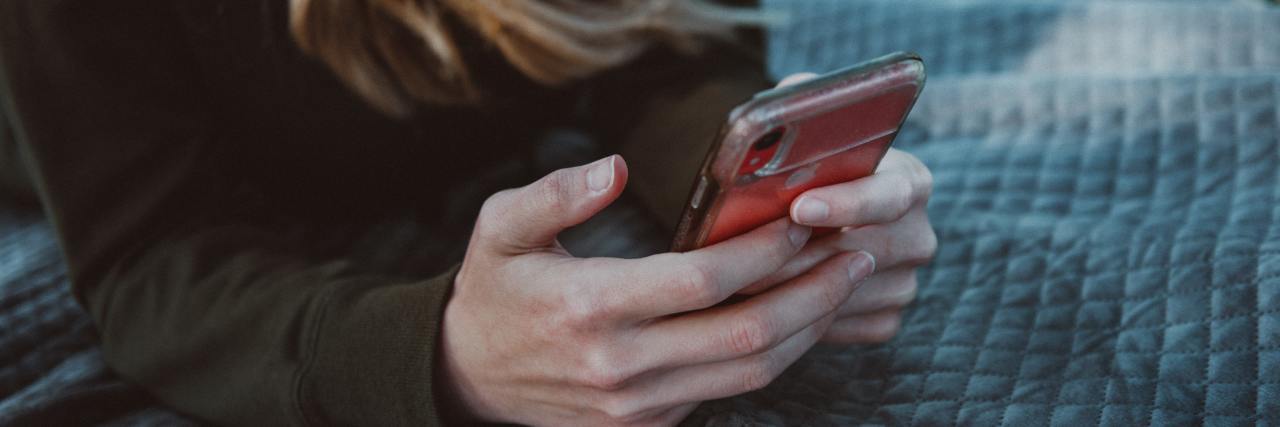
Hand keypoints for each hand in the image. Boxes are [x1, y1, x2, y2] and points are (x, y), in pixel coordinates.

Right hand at [440, 155, 875, 425]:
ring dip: (807, 328)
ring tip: (843, 284)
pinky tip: (794, 316)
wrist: (468, 379)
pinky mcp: (647, 423)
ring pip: (749, 373)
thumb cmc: (494, 292)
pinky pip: (727, 392)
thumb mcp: (498, 229)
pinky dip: (772, 355)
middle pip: (746, 336)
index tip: (800, 219)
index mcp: (589, 306)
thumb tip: (615, 168)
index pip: (703, 281)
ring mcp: (637, 403)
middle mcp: (620, 364)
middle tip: (855, 254)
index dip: (763, 250)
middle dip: (814, 293)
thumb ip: (554, 193)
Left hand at [747, 73, 937, 344]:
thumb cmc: (804, 168)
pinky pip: (839, 325)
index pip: (892, 193)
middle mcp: (918, 234)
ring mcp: (905, 281)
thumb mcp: (809, 130)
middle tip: (741, 258)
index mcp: (910, 181)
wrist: (809, 219)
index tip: (799, 207)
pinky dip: (797, 317)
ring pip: (843, 294)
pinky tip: (758, 302)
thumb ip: (806, 104)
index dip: (846, 202)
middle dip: (796, 256)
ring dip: (786, 290)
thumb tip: (794, 92)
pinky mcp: (884, 318)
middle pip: (862, 252)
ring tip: (733, 280)